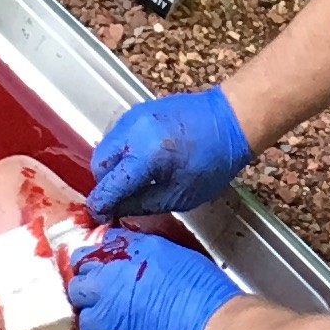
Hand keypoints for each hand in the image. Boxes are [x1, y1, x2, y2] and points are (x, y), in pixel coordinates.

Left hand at [62, 228, 243, 329]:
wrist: (211, 322)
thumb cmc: (208, 292)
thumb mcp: (180, 258)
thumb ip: (154, 257)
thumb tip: (146, 266)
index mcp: (139, 244)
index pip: (104, 239)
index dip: (103, 253)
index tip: (107, 263)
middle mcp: (118, 264)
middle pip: (82, 261)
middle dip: (87, 273)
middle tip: (100, 286)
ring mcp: (110, 292)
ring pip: (77, 291)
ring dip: (85, 298)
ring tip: (100, 307)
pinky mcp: (109, 322)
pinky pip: (86, 321)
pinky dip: (92, 323)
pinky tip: (107, 327)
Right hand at [88, 84, 250, 220]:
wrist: (230, 119)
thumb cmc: (214, 160)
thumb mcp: (180, 195)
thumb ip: (142, 204)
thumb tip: (116, 211)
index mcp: (145, 155)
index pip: (109, 184)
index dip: (101, 205)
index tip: (100, 218)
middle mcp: (133, 131)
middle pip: (100, 164)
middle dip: (105, 185)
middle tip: (118, 201)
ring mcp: (133, 117)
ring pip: (106, 148)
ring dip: (112, 168)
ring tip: (131, 183)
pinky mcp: (138, 111)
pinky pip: (118, 136)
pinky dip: (121, 153)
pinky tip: (139, 164)